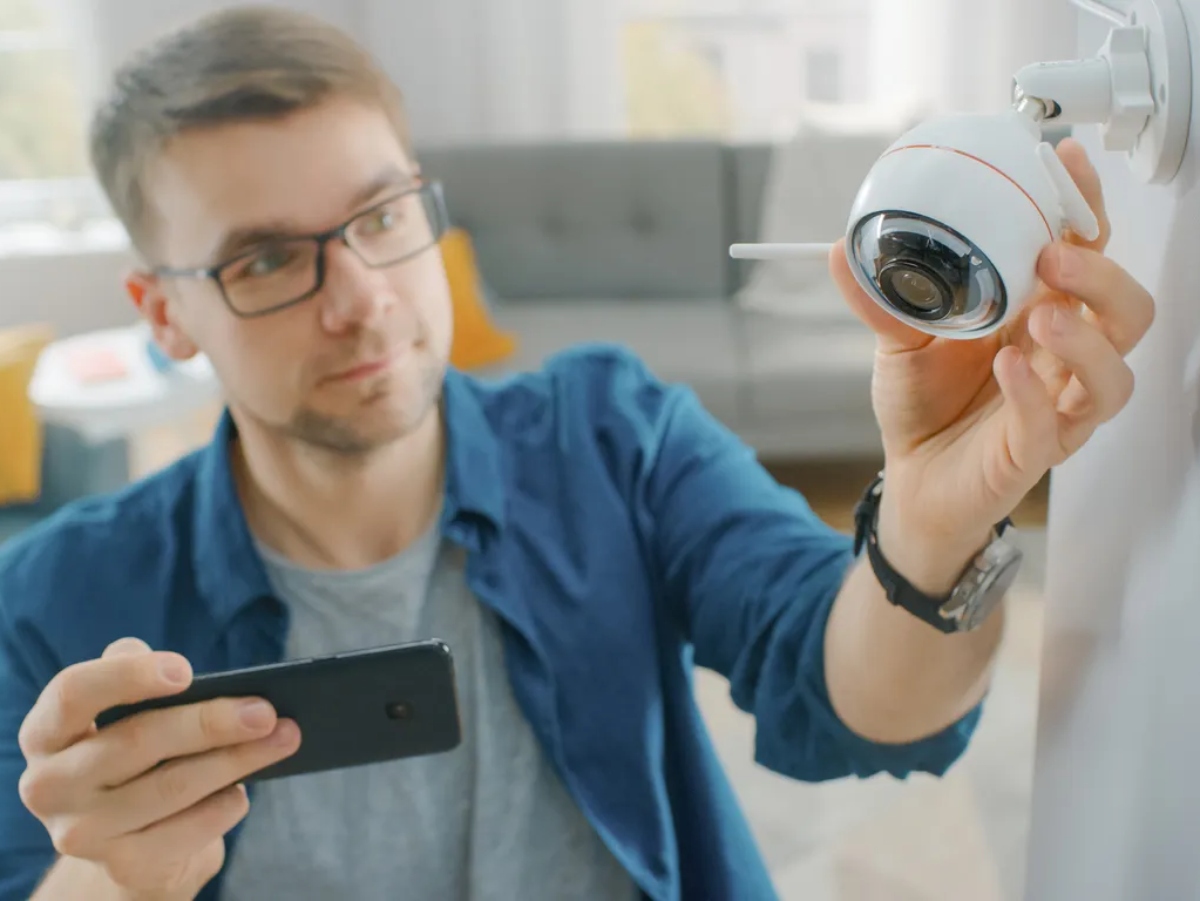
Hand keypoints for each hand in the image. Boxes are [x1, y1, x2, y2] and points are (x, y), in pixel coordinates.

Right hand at [17, 638, 300, 899]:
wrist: (127, 843)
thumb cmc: (134, 756)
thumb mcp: (125, 715)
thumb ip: (141, 678)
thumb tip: (197, 676)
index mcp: (46, 733)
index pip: (73, 693)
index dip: (128, 677)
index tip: (187, 670)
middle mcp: (49, 785)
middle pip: (138, 740)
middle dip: (211, 722)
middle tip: (268, 710)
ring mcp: (81, 832)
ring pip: (172, 786)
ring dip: (238, 760)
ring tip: (284, 738)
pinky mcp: (122, 866)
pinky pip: (187, 831)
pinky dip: (224, 806)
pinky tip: (244, 791)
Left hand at [830, 138, 1153, 580]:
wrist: (909, 479)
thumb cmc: (923, 405)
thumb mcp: (899, 341)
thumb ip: (881, 298)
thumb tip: (842, 248)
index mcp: (1039, 316)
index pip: (1087, 255)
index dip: (1086, 208)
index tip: (1064, 162)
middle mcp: (1063, 358)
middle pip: (1126, 310)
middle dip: (1102, 276)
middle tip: (1053, 256)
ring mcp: (1058, 407)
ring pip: (1114, 373)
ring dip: (1087, 338)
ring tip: (1044, 314)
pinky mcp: (1035, 452)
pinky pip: (1053, 425)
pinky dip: (1036, 395)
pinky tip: (1009, 368)